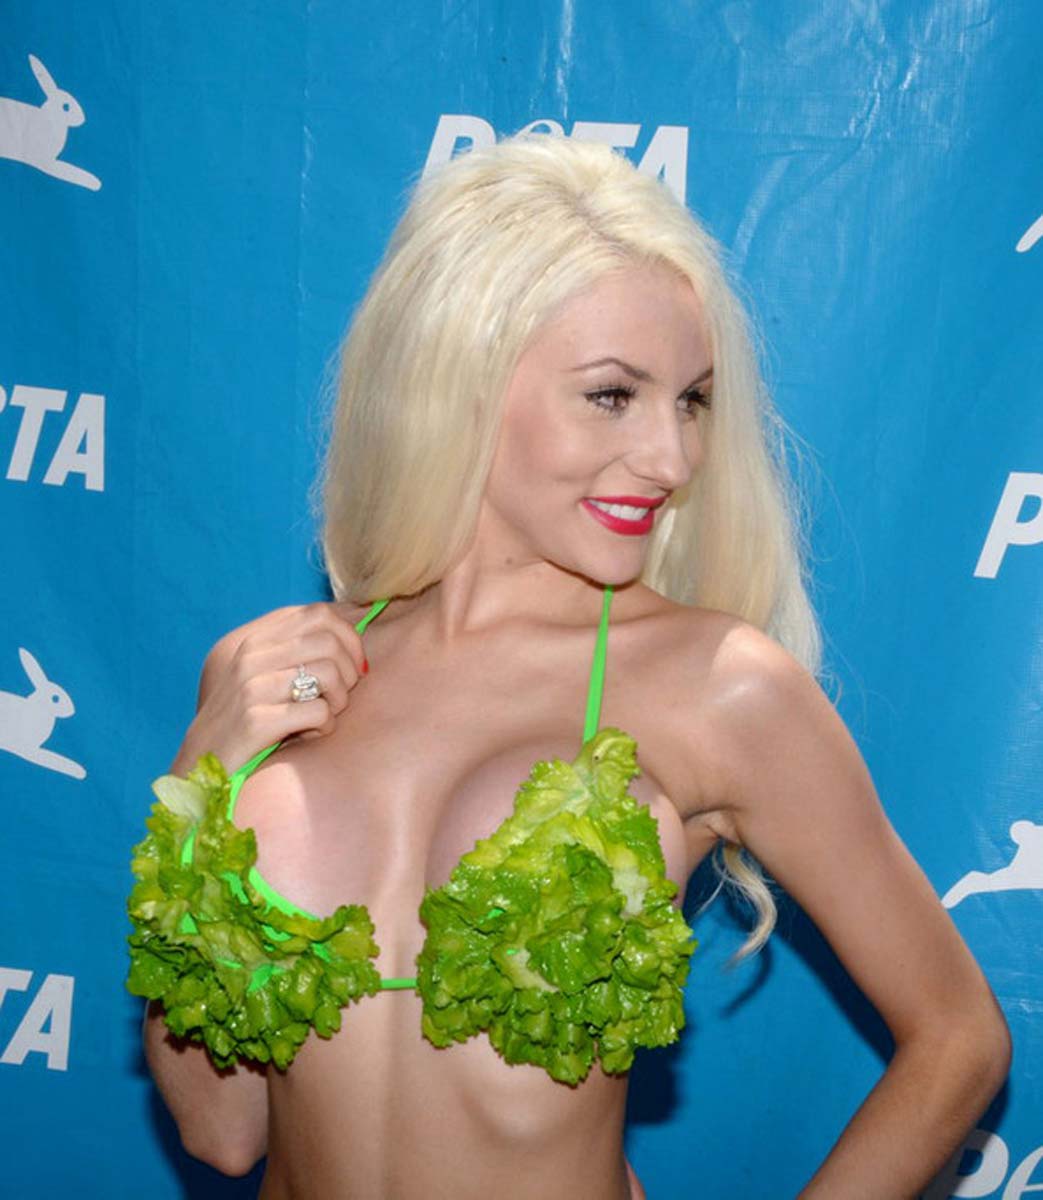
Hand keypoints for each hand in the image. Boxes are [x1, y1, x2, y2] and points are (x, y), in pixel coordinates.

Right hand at [173, 602, 368, 775]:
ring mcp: (252, 687)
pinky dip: (325, 726)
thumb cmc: (246, 716)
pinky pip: (318, 712)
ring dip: (339, 701)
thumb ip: (297, 648)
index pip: (320, 614)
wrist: (201, 761)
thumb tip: (355, 625)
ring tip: (325, 717)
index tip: (354, 665)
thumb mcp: (264, 673)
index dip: (349, 637)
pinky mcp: (256, 720)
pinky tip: (311, 735)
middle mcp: (252, 657)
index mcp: (257, 640)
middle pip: (329, 642)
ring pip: (328, 674)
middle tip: (341, 696)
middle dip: (349, 672)